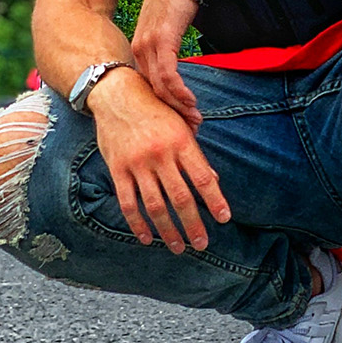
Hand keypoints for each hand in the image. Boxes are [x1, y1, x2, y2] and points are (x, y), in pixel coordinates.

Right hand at [87, 68, 230, 252]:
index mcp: (181, 141)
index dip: (215, 200)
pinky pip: (128, 203)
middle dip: (193, 224)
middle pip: (180, 197)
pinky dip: (138, 224)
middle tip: (202, 244)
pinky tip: (148, 238)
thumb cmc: (156, 110)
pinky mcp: (117, 169)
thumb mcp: (181, 125)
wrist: (119, 95)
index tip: (224, 219)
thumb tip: (214, 181)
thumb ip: (195, 154)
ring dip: (168, 230)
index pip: (203, 176)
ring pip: (155, 205)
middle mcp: (161, 154)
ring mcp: (137, 163)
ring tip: (178, 247)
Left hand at [132, 0, 202, 124]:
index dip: (161, 104)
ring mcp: (149, 44)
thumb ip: (165, 43)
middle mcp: (139, 48)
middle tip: (186, 128)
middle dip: (169, 112)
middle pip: (151, 91)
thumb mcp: (167, 24)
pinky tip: (191, 104)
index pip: (147, 85)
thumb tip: (171, 61)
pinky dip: (180, 93)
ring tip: (193, 121)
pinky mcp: (163, 40)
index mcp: (139, 46)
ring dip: (178, 107)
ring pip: (160, 87)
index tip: (176, 118)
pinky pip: (169, 75)